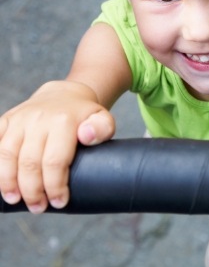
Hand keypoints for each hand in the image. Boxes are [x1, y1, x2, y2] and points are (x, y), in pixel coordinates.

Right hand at [0, 80, 114, 212]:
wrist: (64, 96)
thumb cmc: (84, 116)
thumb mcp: (102, 119)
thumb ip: (103, 128)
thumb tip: (86, 136)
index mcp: (63, 121)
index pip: (55, 160)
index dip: (55, 186)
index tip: (59, 202)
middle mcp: (38, 119)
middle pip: (29, 162)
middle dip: (32, 191)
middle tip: (39, 207)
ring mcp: (19, 119)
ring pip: (6, 155)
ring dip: (8, 183)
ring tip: (16, 199)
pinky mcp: (6, 120)